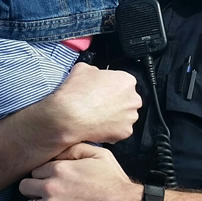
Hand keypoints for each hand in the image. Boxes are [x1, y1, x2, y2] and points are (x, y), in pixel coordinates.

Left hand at [19, 143, 139, 200]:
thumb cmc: (112, 180)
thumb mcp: (99, 155)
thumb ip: (75, 148)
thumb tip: (58, 150)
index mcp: (59, 169)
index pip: (35, 170)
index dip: (44, 174)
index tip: (52, 179)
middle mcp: (50, 188)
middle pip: (25, 187)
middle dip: (35, 188)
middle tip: (49, 192)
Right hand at [24, 62, 140, 146]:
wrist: (68, 116)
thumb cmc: (76, 94)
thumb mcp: (82, 68)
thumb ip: (94, 70)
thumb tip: (94, 74)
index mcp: (126, 81)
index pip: (122, 83)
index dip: (111, 87)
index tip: (103, 91)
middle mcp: (133, 99)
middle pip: (126, 100)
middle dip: (116, 102)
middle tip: (100, 105)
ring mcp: (130, 117)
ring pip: (125, 116)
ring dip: (114, 116)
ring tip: (98, 116)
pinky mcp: (125, 132)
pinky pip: (120, 130)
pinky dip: (111, 130)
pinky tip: (98, 126)